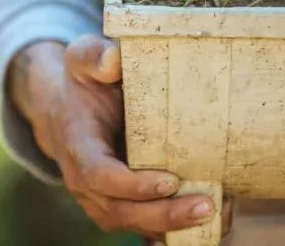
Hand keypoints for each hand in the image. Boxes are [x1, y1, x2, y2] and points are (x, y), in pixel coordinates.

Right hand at [8, 35, 228, 239]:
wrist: (66, 110)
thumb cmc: (82, 82)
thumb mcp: (81, 58)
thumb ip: (94, 55)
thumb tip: (115, 60)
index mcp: (78, 145)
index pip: (100, 175)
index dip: (133, 184)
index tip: (170, 180)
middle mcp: (85, 181)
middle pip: (120, 211)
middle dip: (164, 214)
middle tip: (206, 206)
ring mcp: (101, 200)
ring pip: (134, 225)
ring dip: (174, 226)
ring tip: (217, 213)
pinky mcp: (121, 206)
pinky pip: (146, 227)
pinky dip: (176, 229)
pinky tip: (213, 221)